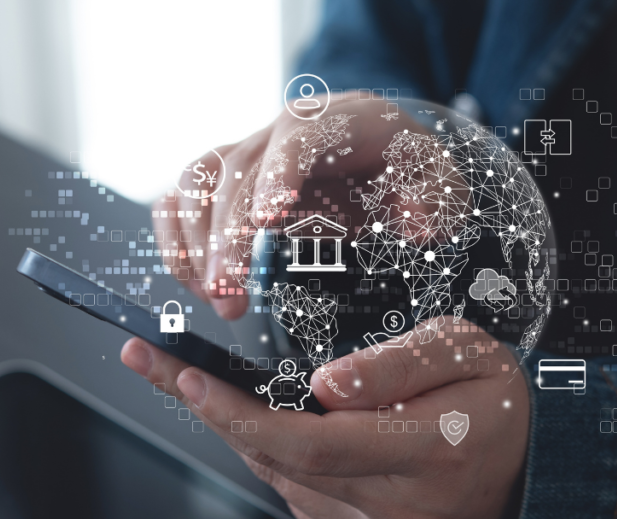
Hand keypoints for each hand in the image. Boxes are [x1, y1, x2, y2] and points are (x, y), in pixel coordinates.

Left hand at [120, 323, 529, 518]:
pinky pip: (297, 499)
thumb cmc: (493, 403)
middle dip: (214, 410)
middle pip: (280, 463)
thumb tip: (323, 384)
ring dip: (246, 433)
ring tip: (223, 388)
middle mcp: (400, 513)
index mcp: (431, 455)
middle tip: (161, 367)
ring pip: (281, 480)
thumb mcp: (464, 351)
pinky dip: (280, 461)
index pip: (314, 444)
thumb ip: (396, 364)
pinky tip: (294, 431)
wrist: (526, 472)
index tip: (187, 378)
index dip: (241, 414)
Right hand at [152, 96, 428, 321]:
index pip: (298, 137)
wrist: (378, 157)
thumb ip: (434, 202)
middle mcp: (280, 130)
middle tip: (230, 297)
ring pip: (196, 181)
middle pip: (237, 169)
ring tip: (216, 298)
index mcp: (336, 121)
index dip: (277, 175)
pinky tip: (196, 285)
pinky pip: (180, 200)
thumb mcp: (439, 186)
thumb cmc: (406, 174)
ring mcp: (246, 151)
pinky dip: (177, 241)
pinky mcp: (224, 179)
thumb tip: (415, 223)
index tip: (267, 223)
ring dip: (195, 242)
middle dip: (228, 236)